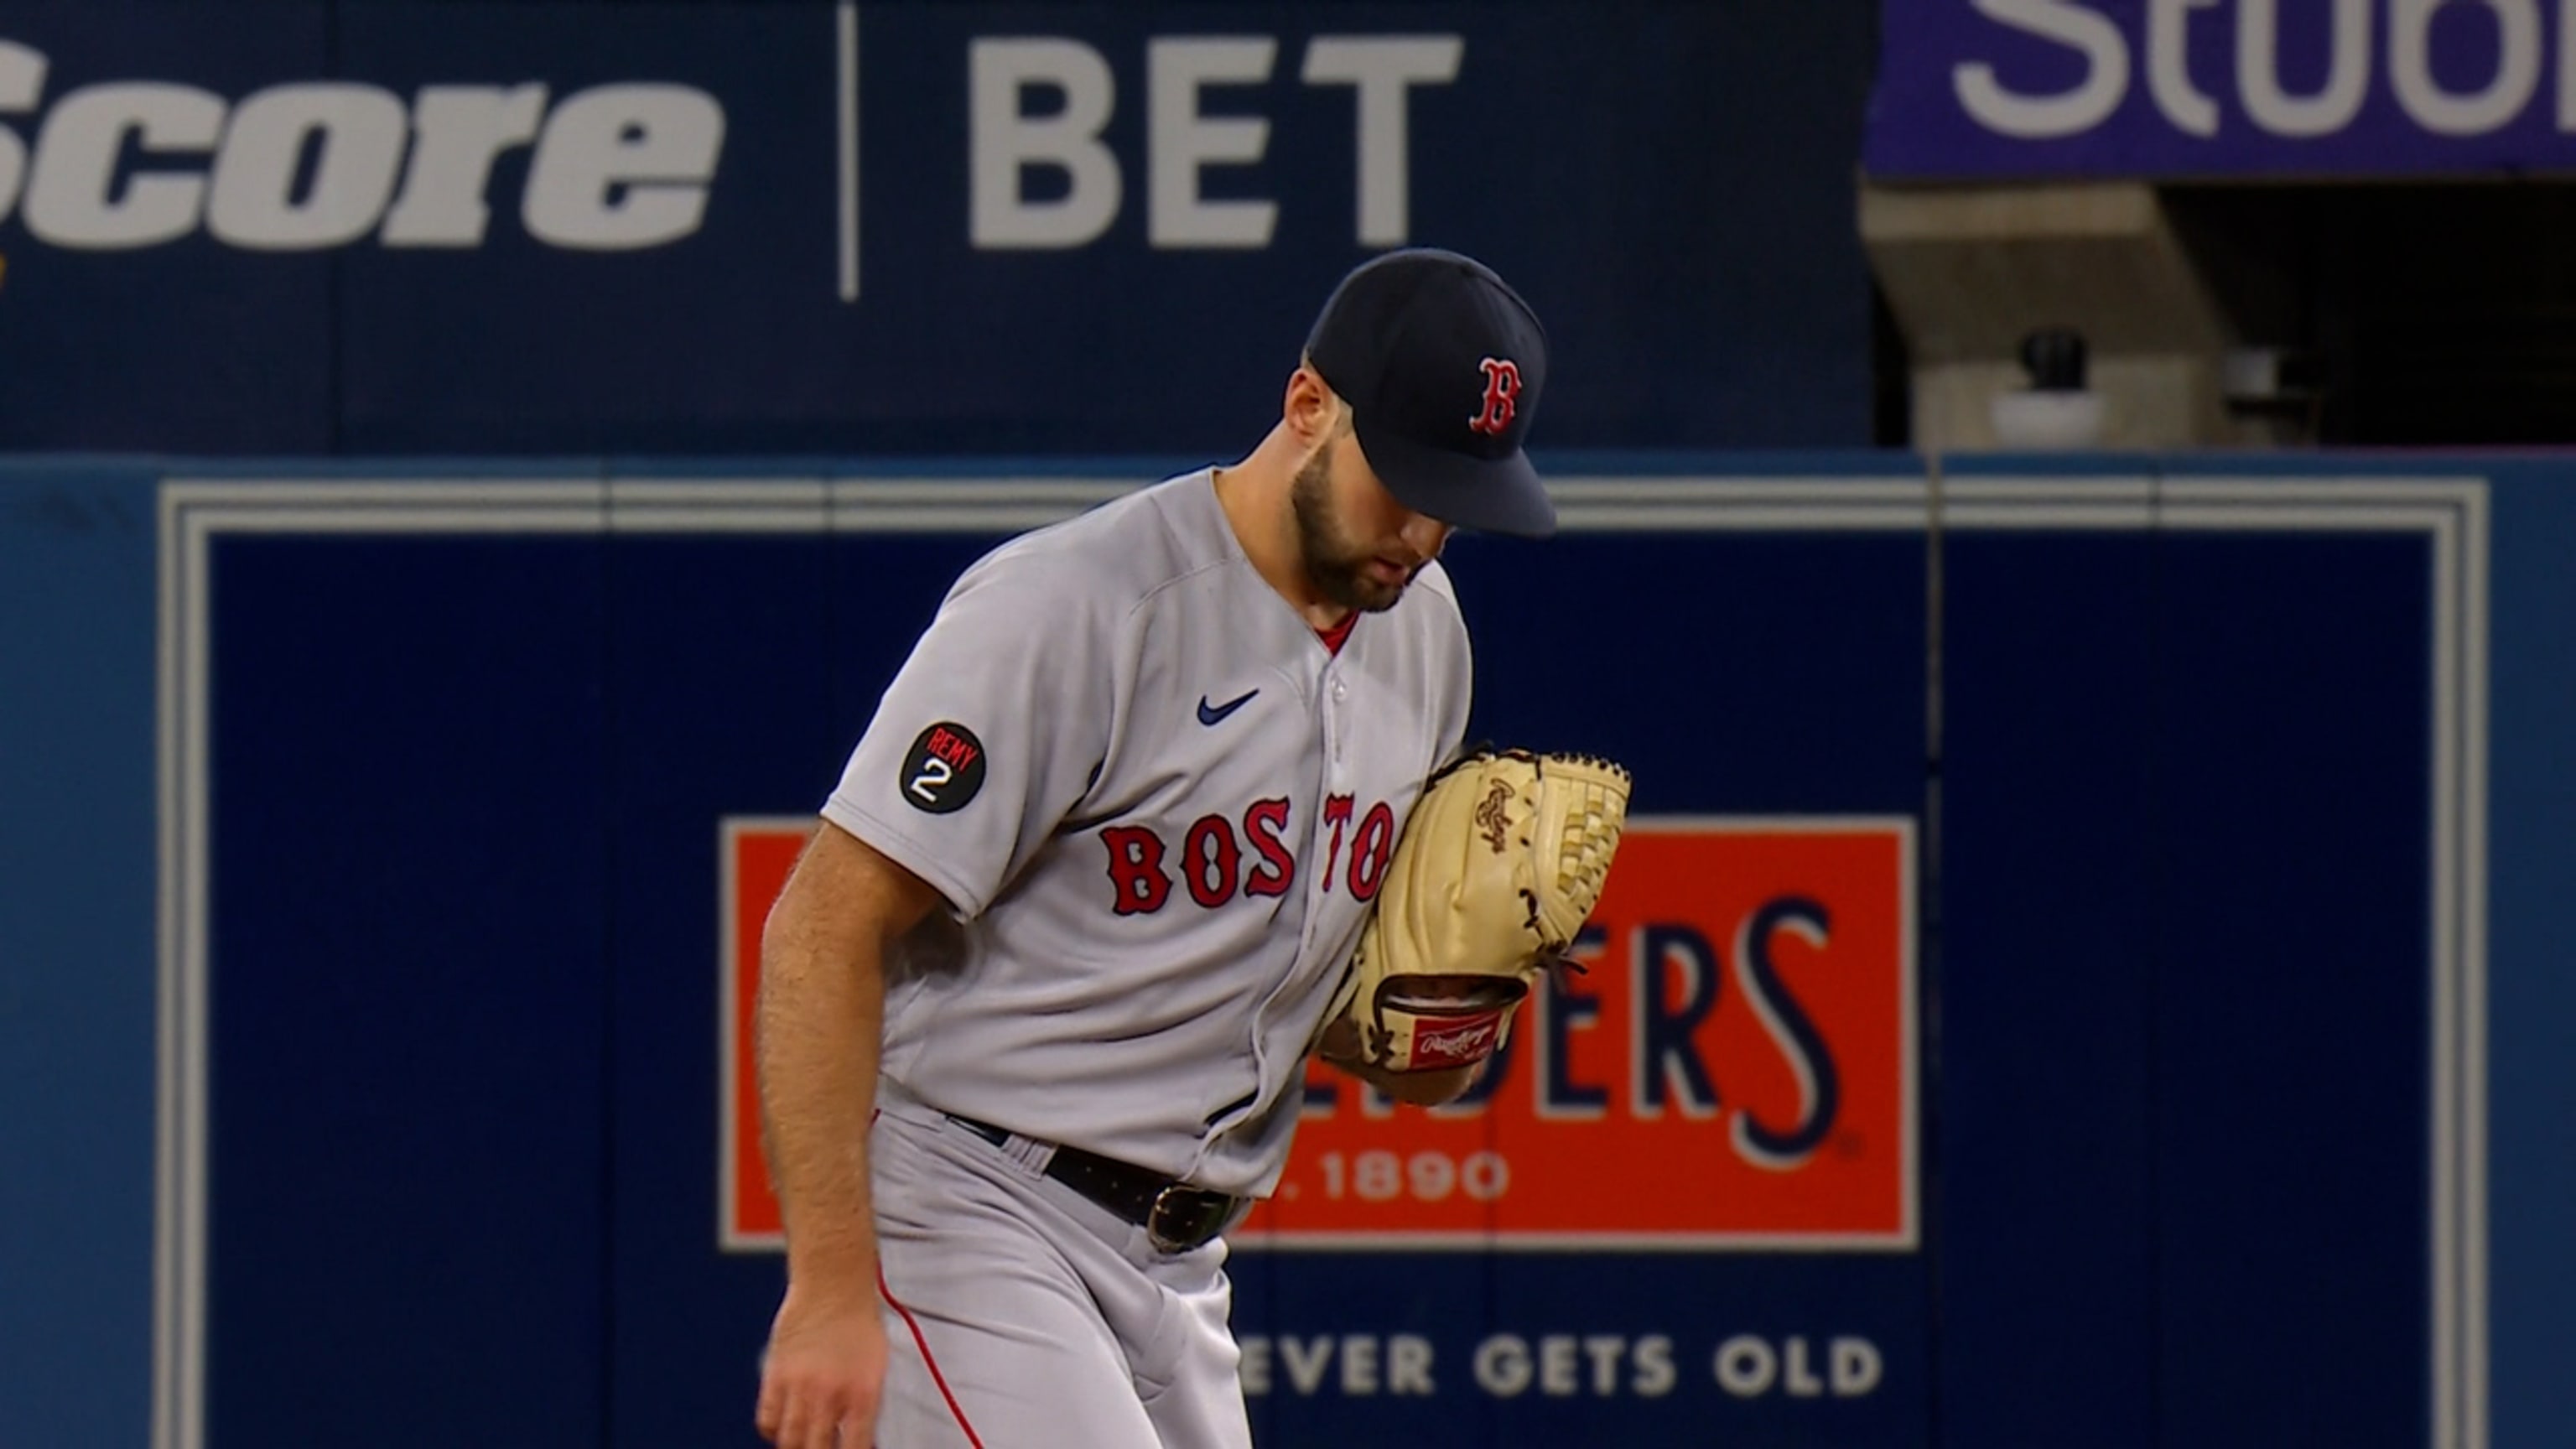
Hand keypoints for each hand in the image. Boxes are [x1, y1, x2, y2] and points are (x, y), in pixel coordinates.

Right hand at [755, 1283, 889, 1448]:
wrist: (834, 1284)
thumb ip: (867, 1406)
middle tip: (820, 1448)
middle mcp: (831, 1393)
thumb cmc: (858, 1320)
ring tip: (802, 1443)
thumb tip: (863, 1439)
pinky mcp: (776, 1374)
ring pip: (789, 1440)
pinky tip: (783, 1425)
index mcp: (864, 1393)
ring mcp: (801, 1385)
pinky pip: (768, 1419)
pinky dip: (774, 1430)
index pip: (856, 1447)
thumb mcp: (876, 1367)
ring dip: (796, 1446)